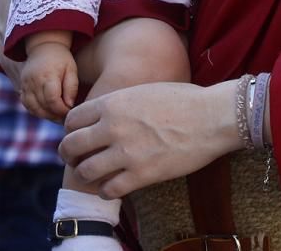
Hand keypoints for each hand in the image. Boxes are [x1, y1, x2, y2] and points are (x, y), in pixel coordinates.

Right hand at [20, 41, 77, 120]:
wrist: (43, 47)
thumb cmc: (61, 59)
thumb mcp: (71, 69)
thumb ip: (72, 88)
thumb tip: (69, 106)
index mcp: (48, 75)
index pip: (52, 100)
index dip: (62, 110)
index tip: (70, 110)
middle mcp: (34, 81)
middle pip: (43, 107)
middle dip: (55, 115)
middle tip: (65, 116)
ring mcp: (25, 85)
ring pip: (33, 109)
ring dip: (46, 116)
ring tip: (57, 115)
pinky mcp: (22, 88)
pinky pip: (27, 105)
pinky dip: (37, 112)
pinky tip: (47, 111)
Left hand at [59, 80, 241, 198]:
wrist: (211, 117)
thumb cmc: (183, 100)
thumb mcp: (143, 90)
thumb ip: (119, 103)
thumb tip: (103, 113)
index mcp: (113, 103)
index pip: (72, 120)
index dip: (71, 130)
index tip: (77, 136)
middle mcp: (113, 127)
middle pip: (71, 145)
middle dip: (69, 154)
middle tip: (76, 159)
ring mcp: (127, 152)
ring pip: (85, 170)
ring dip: (85, 174)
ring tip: (93, 175)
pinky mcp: (142, 174)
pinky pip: (109, 189)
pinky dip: (106, 190)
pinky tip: (113, 186)